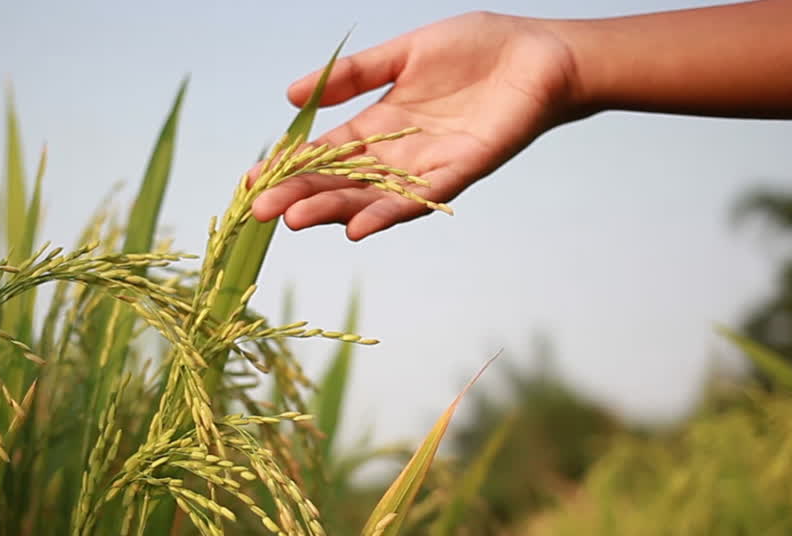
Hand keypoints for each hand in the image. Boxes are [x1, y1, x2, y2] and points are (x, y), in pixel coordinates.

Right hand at [251, 12, 581, 240]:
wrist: (541, 56)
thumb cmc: (478, 51)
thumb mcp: (403, 54)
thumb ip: (354, 76)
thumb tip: (290, 94)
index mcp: (379, 124)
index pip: (323, 153)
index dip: (288, 167)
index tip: (250, 182)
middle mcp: (397, 154)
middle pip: (339, 181)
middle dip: (300, 195)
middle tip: (261, 212)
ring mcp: (426, 167)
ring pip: (371, 196)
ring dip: (334, 210)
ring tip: (296, 219)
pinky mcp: (459, 172)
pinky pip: (418, 199)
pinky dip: (388, 213)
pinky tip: (357, 228)